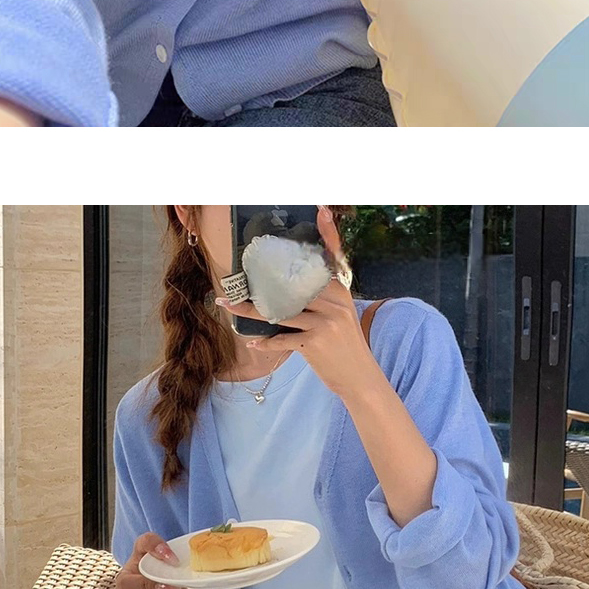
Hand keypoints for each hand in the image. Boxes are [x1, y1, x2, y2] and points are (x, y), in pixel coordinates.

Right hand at [114, 531, 193, 588]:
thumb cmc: (170, 575)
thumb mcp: (175, 563)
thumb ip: (185, 560)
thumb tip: (205, 559)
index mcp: (140, 553)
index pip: (144, 542)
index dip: (156, 548)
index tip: (173, 558)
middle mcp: (130, 574)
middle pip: (125, 581)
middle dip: (148, 583)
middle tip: (171, 585)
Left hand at [232, 228, 372, 402]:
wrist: (361, 379)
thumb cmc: (344, 345)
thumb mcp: (339, 316)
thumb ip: (319, 300)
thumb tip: (284, 289)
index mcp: (340, 291)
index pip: (334, 256)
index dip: (328, 233)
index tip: (321, 210)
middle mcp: (334, 301)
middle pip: (290, 285)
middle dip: (260, 283)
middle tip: (235, 276)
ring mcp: (325, 321)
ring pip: (278, 311)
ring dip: (248, 311)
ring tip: (227, 304)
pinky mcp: (315, 342)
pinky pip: (282, 339)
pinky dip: (266, 341)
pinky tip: (253, 341)